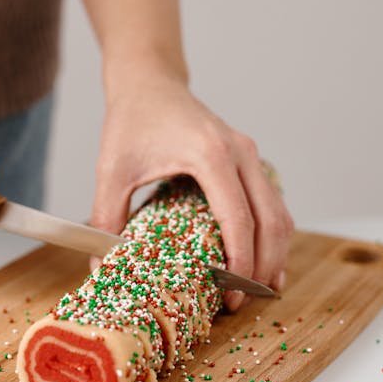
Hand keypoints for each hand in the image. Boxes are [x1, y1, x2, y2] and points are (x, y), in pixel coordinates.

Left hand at [91, 70, 294, 311]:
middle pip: (271, 220)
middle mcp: (240, 152)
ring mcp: (249, 152)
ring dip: (276, 251)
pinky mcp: (248, 157)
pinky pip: (272, 200)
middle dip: (264, 265)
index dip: (240, 263)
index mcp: (211, 155)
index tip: (231, 295)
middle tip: (246, 299)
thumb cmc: (131, 120)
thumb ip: (107, 218)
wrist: (149, 82)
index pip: (239, 220)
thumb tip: (102, 268)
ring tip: (261, 286)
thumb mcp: (113, 170)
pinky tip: (262, 255)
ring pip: (279, 211)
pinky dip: (272, 231)